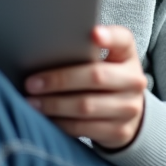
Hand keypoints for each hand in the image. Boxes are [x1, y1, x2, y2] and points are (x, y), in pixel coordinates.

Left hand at [24, 25, 146, 149]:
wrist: (128, 111)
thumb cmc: (105, 76)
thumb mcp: (104, 58)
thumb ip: (83, 50)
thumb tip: (43, 49)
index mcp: (127, 54)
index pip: (122, 40)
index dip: (109, 37)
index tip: (93, 34)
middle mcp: (134, 80)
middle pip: (95, 76)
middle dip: (59, 80)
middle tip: (32, 83)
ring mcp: (129, 108)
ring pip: (85, 106)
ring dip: (54, 105)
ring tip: (31, 102)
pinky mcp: (119, 132)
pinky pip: (83, 127)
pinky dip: (60, 123)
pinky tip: (45, 118)